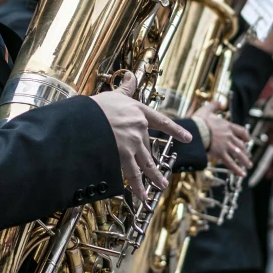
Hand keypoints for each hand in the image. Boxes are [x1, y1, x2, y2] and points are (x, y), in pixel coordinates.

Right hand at [92, 72, 191, 199]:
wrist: (86, 119)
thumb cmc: (97, 106)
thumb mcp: (114, 95)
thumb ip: (125, 88)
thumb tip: (130, 76)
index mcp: (138, 112)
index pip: (162, 122)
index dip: (176, 130)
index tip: (187, 138)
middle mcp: (139, 127)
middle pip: (150, 146)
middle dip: (154, 161)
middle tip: (161, 174)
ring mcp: (133, 143)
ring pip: (147, 163)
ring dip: (154, 176)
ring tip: (162, 186)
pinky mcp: (124, 156)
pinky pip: (133, 174)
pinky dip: (138, 187)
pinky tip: (144, 196)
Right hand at [193, 101, 250, 175]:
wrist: (195, 131)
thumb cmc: (199, 121)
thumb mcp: (207, 109)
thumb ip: (214, 105)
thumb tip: (220, 102)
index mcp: (227, 126)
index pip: (241, 131)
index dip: (245, 136)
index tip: (248, 140)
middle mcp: (229, 136)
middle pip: (241, 144)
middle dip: (246, 151)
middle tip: (248, 156)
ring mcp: (226, 145)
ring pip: (238, 154)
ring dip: (245, 161)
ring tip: (249, 166)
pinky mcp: (220, 154)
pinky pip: (231, 163)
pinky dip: (237, 170)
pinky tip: (242, 174)